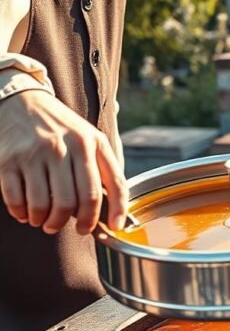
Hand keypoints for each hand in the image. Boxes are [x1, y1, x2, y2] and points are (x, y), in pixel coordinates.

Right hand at [0, 90, 127, 234]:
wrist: (22, 102)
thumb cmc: (63, 128)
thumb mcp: (92, 139)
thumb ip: (107, 169)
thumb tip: (117, 209)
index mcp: (91, 143)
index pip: (109, 186)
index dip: (114, 212)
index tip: (114, 228)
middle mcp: (65, 147)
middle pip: (73, 202)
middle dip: (74, 223)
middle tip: (71, 227)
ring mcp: (35, 154)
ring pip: (44, 205)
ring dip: (46, 222)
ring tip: (47, 221)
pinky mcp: (8, 160)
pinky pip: (16, 199)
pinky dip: (22, 213)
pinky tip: (26, 213)